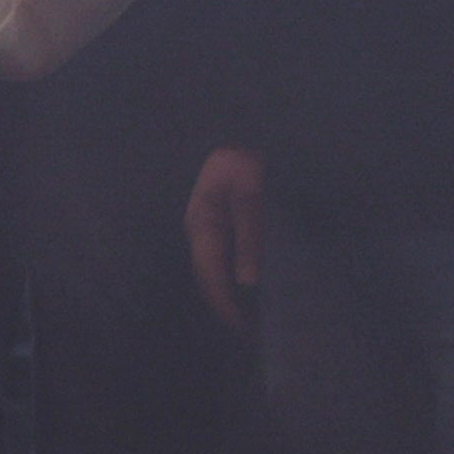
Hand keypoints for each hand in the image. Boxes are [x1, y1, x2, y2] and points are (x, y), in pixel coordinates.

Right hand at [183, 144, 267, 324]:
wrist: (246, 122)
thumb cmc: (250, 157)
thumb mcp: (254, 196)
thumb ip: (250, 238)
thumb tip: (247, 283)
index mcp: (203, 224)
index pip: (210, 277)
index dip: (226, 306)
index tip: (243, 330)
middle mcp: (199, 226)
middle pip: (207, 276)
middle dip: (225, 304)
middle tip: (248, 331)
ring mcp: (205, 221)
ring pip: (211, 266)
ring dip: (227, 291)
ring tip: (248, 314)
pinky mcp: (216, 216)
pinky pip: (219, 253)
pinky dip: (231, 273)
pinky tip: (247, 282)